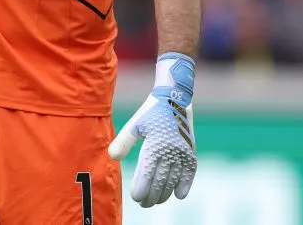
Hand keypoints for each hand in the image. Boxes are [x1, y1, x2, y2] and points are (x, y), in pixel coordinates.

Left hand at [108, 52, 196, 207]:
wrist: (174, 98)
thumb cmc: (150, 111)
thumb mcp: (134, 124)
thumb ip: (123, 142)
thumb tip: (112, 158)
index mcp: (154, 146)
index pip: (146, 175)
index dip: (141, 189)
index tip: (135, 197)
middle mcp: (170, 152)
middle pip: (160, 182)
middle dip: (151, 196)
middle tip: (144, 204)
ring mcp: (182, 152)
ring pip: (173, 180)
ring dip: (165, 193)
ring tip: (156, 201)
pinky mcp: (191, 151)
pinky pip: (189, 172)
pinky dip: (185, 184)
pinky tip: (179, 195)